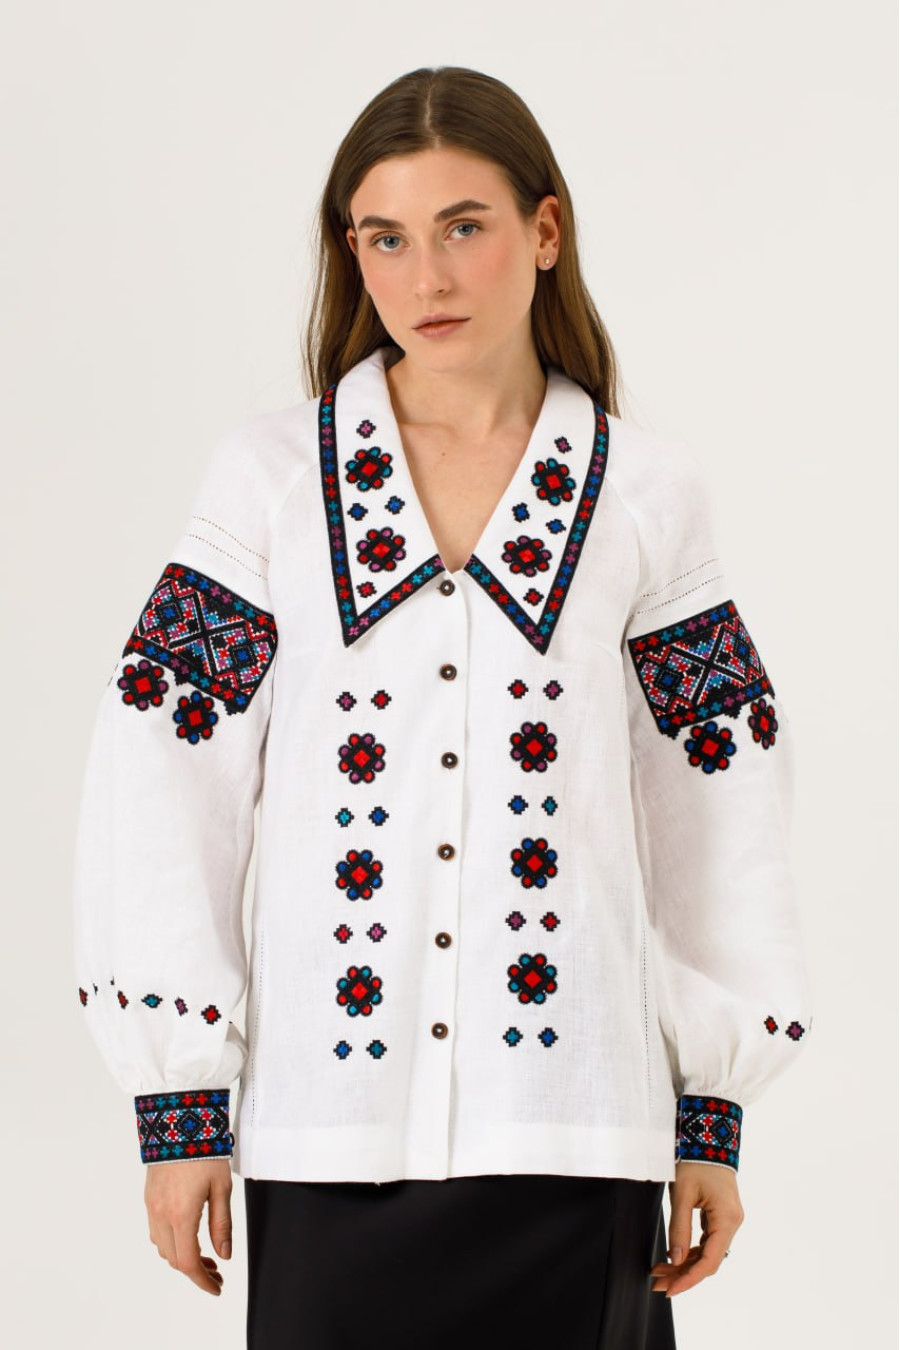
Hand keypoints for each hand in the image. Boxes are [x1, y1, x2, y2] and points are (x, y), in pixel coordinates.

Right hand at [144, 1158, 233, 1295]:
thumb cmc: (205, 1151)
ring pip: (162, 1247)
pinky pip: (156, 1230)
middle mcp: (161, 1214)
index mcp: (181, 1215)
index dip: (202, 1280)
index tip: (216, 1288)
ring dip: (181, 1256)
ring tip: (205, 1255)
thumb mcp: (222, 1188)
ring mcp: (152, 1206)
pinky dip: (171, 1241)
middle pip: (174, 1259)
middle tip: (216, 1272)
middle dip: (195, 1271)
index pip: (188, 1263)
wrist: (179, 1120)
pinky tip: (187, 1235)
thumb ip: (222, 1224)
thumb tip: (224, 1255)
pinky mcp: (149, 1197)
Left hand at [650, 1160, 743, 1297]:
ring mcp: (728, 1219)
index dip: (689, 1278)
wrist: (708, 1135)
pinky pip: (707, 1240)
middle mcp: (733, 1222)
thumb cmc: (695, 1160)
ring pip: (707, 1252)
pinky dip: (690, 1250)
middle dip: (683, 1274)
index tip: (670, 1290)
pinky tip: (672, 1256)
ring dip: (685, 1263)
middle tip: (658, 1284)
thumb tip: (674, 1259)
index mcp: (727, 1219)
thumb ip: (679, 1227)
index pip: (709, 1260)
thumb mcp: (682, 1193)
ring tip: (659, 1272)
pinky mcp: (721, 1214)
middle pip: (708, 1260)